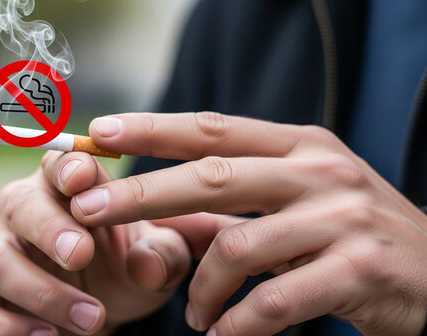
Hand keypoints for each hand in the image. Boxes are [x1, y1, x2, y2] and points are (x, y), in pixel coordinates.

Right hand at [0, 151, 193, 335]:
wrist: (102, 312)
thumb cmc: (129, 268)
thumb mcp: (160, 259)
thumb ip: (164, 254)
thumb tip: (147, 267)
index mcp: (68, 186)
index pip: (59, 161)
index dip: (67, 167)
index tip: (83, 178)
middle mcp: (25, 210)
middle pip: (18, 203)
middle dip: (48, 228)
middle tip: (81, 255)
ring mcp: (0, 251)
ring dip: (41, 291)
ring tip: (92, 318)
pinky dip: (6, 326)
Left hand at [70, 112, 426, 335]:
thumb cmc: (351, 236)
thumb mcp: (297, 202)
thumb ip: (236, 201)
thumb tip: (158, 207)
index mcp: (299, 146)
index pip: (213, 128)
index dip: (153, 128)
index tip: (99, 133)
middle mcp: (319, 171)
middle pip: (211, 175)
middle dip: (140, 194)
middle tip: (84, 211)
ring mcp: (341, 217)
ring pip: (237, 246)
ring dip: (201, 288)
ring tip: (193, 316)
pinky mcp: (358, 269)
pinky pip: (274, 302)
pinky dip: (237, 324)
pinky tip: (221, 335)